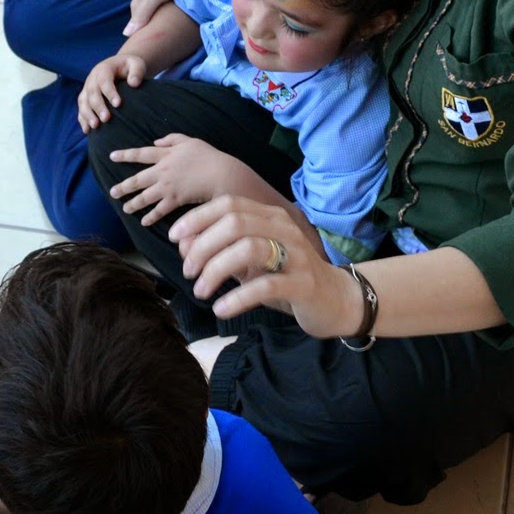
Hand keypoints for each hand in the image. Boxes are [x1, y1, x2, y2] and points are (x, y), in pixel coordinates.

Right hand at [78, 53, 146, 131]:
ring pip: (83, 101)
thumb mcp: (136, 64)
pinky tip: (87, 130)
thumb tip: (134, 84)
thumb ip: (137, 72)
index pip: (104, 80)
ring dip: (87, 114)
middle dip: (98, 106)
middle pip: (92, 93)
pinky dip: (82, 119)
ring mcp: (87, 88)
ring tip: (95, 126)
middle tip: (106, 119)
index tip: (118, 104)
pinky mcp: (85, 98)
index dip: (110, 92)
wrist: (120, 66)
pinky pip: (81, 109)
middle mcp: (92, 79)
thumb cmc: (130, 66)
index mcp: (103, 69)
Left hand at [107, 134, 267, 226]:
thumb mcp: (189, 140)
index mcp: (165, 155)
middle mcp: (162, 171)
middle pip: (138, 179)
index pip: (141, 154)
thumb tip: (155, 142)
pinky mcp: (175, 200)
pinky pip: (160, 210)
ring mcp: (168, 187)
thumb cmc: (207, 156)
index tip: (112, 156)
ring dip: (133, 203)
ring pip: (145, 197)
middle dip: (123, 186)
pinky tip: (144, 221)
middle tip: (112, 192)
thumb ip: (171, 139)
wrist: (220, 174)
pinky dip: (151, 216)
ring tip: (125, 208)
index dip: (125, 155)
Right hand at [125, 0, 193, 35]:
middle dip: (147, 22)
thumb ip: (143, 12)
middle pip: (145, 10)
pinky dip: (166, 4)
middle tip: (154, 38)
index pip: (136, 17)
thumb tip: (126, 34)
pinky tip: (172, 8)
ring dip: (157, 13)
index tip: (142, 43)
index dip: (138, 29)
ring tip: (163, 26)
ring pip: (155, 3)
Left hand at [168, 195, 355, 333]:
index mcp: (270, 217)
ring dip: (216, 270)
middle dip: (203, 246)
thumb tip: (184, 246)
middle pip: (234, 223)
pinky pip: (266, 285)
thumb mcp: (249, 263)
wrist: (337, 300)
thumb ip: (220, 251)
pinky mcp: (305, 283)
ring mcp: (297, 254)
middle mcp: (284, 229)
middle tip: (188, 271)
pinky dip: (237, 297)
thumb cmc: (287, 278)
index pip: (228, 204)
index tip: (176, 238)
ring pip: (249, 248)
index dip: (198, 218)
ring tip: (201, 290)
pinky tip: (221, 309)